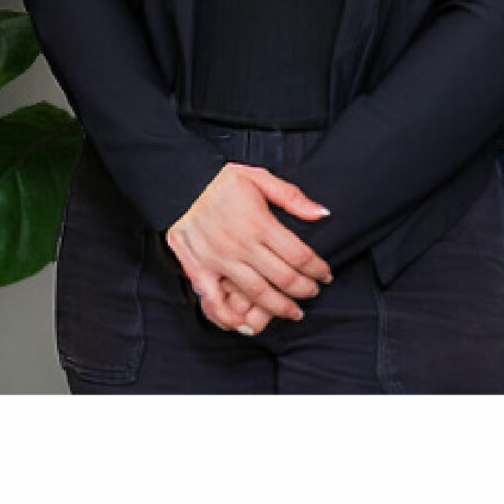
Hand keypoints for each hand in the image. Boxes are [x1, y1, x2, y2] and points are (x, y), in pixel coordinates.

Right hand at [166, 163, 332, 331]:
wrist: (178, 184)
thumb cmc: (219, 182)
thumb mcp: (258, 177)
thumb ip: (292, 197)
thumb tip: (323, 213)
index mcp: (259, 223)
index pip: (299, 255)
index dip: (318, 268)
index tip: (325, 274)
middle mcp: (241, 245)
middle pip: (284, 278)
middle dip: (305, 289)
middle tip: (313, 292)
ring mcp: (220, 260)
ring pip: (258, 293)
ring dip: (280, 307)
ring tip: (293, 312)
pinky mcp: (199, 269)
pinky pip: (216, 301)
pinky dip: (231, 318)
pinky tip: (246, 325)